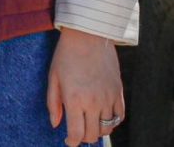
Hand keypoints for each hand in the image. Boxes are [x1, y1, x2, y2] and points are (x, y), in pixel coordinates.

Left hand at [46, 27, 123, 145]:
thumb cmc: (66, 55)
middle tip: (78, 132)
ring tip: (90, 123)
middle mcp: (93, 102)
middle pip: (93, 134)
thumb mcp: (53, 77)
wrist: (88, 36)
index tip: (69, 142)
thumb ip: (53, 103)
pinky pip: (120, 116)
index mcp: (74, 99)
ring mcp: (108, 97)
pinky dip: (113, 121)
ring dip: (98, 130)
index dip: (72, 142)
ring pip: (108, 128)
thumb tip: (55, 124)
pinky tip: (103, 116)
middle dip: (84, 138)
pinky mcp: (119, 91)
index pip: (76, 134)